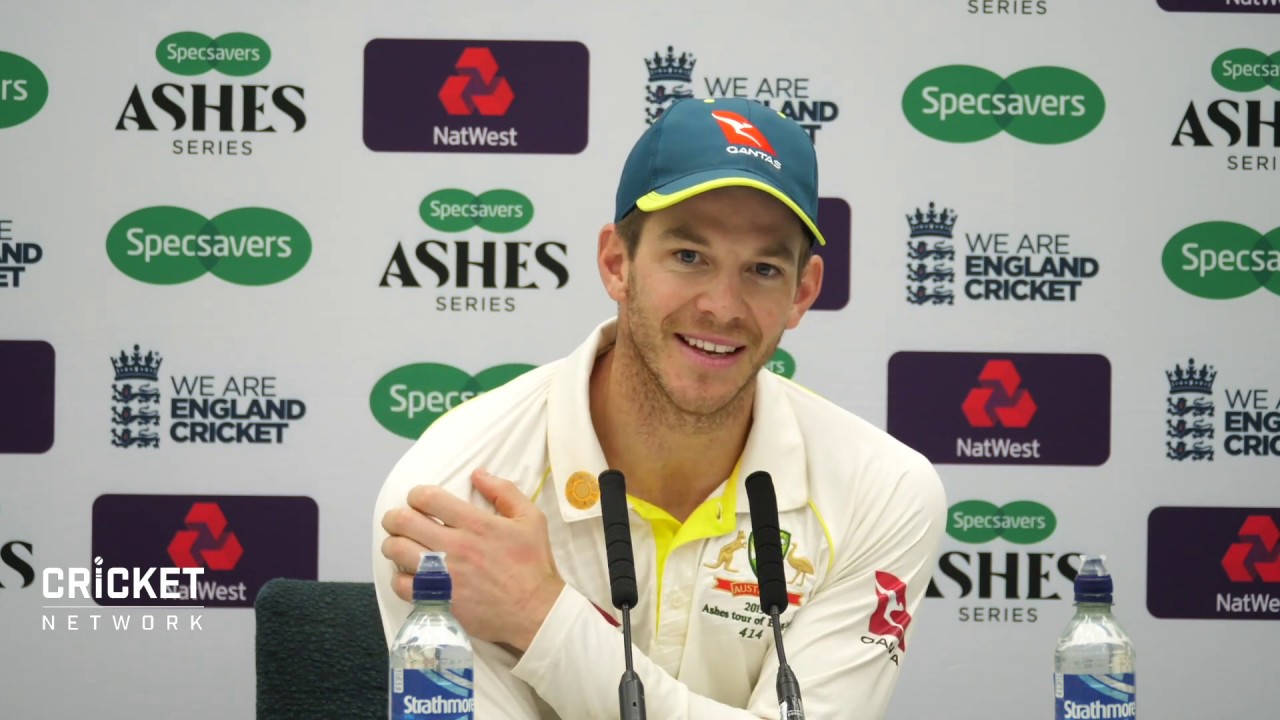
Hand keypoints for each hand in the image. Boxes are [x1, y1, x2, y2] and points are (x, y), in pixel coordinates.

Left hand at [380, 468, 565, 652]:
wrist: (536, 611)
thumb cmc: (534, 564)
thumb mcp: (531, 519)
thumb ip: (505, 491)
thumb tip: (478, 474)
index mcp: (475, 523)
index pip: (428, 498)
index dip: (416, 494)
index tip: (420, 500)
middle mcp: (454, 546)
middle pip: (403, 521)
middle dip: (395, 517)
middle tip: (400, 521)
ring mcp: (443, 575)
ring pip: (397, 551)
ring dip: (393, 544)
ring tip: (400, 546)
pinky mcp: (438, 599)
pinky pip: (401, 585)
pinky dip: (398, 577)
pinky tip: (408, 574)